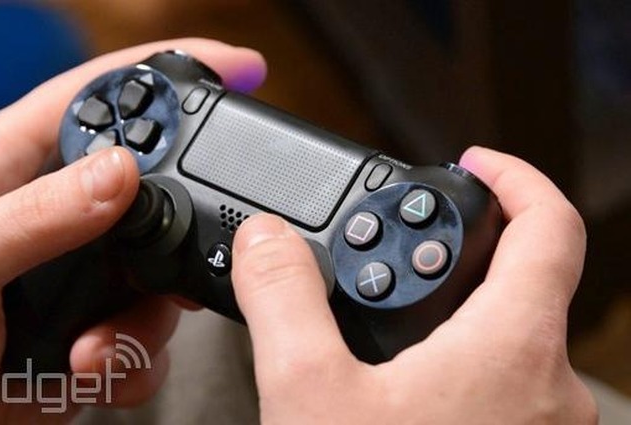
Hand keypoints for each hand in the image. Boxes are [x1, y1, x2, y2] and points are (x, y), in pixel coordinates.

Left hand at [0, 38, 265, 423]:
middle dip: (183, 218)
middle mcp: (63, 208)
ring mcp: (90, 266)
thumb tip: (119, 173)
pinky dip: (133, 354)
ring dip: (145, 314)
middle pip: (157, 181)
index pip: (99, 94)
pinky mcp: (105, 318)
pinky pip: (153, 329)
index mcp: (16, 164)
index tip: (234, 69)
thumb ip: (31, 216)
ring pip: (166, 265)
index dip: (165, 72)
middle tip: (189, 248)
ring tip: (92, 344)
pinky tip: (89, 365)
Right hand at [232, 147, 597, 423]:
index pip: (550, 225)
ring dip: (451, 316)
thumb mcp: (309, 394)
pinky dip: (455, 366)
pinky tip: (397, 394)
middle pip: (525, 281)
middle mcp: (550, 389)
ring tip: (383, 330)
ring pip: (509, 339)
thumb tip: (265, 240)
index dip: (513, 176)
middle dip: (456, 254)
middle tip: (399, 253)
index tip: (473, 161)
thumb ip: (285, 299)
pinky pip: (501, 388)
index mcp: (514, 349)